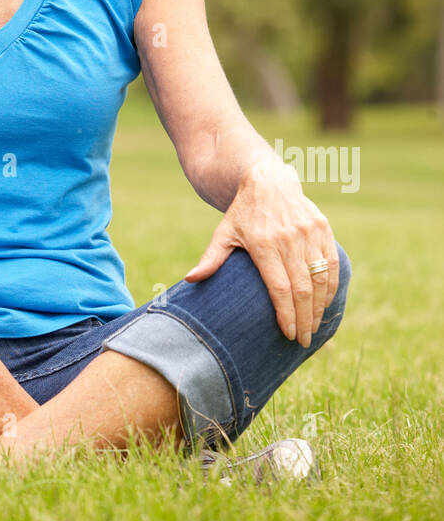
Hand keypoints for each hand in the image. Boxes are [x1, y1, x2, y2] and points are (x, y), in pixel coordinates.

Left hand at [184, 155, 339, 346]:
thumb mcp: (224, 232)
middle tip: (303, 340)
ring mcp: (308, 232)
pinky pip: (332, 264)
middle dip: (304, 319)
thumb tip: (189, 279)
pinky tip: (325, 304)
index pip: (279, 287)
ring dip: (319, 307)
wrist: (268, 180)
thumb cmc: (243, 212)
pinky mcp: (322, 228)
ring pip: (320, 278)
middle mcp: (289, 238)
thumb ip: (211, 258)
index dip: (286, 313)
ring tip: (313, 327)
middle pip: (302, 288)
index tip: (288, 334)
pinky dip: (332, 287)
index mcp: (263, 243)